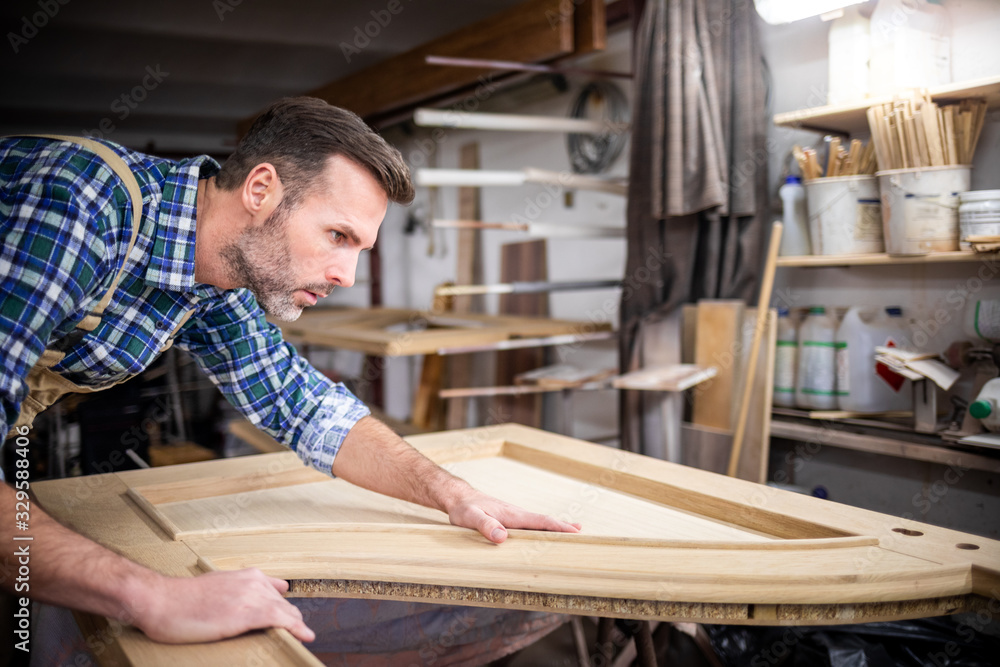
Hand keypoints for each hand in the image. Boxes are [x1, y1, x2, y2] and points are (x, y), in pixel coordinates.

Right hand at [133, 569, 314, 643]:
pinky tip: (305, 636)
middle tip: (298, 631)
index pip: (275, 589)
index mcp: (245, 576)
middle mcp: (253, 582)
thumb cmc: (181, 600)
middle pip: (283, 603)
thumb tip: (245, 601)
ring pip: (286, 612)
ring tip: (304, 635)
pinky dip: (296, 629)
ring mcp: (252, 596)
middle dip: (291, 618)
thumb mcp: (215, 587)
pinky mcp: (248, 613)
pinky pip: (281, 620)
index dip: (284, 604)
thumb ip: (235, 591)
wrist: (162, 601)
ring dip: (296, 625)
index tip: (292, 613)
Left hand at [447, 489, 581, 543]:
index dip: (558, 526)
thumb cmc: (464, 508)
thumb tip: (502, 537)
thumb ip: (486, 526)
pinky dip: (541, 528)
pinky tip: (542, 533)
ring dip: (554, 528)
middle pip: (544, 521)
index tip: (574, 531)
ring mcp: (513, 516)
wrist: (458, 497)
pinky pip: (529, 524)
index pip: (540, 520)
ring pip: (538, 522)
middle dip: (562, 527)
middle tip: (581, 534)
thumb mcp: (471, 518)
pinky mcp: (508, 519)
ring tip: (570, 533)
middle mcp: (516, 514)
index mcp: (511, 515)